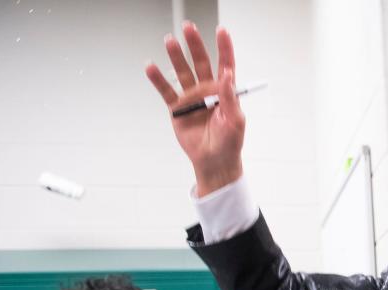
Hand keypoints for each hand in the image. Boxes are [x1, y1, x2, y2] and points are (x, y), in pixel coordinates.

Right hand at [145, 22, 244, 195]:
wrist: (214, 161)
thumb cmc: (229, 143)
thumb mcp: (235, 120)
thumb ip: (230, 97)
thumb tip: (227, 74)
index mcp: (224, 91)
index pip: (225, 64)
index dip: (224, 47)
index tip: (221, 31)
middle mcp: (207, 90)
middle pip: (200, 62)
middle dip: (195, 45)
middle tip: (188, 29)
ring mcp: (191, 98)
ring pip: (182, 72)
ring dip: (176, 57)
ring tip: (170, 42)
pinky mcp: (178, 109)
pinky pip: (166, 91)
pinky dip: (158, 79)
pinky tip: (151, 67)